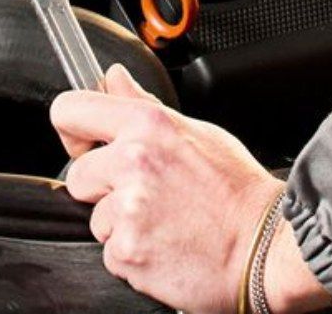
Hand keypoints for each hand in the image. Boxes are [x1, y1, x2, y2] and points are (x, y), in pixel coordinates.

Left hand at [51, 65, 330, 313]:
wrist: (261, 245)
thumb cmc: (234, 189)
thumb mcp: (193, 130)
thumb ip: (142, 104)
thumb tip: (114, 78)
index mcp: (147, 124)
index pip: (70, 110)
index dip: (74, 128)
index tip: (86, 141)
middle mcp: (133, 161)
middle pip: (77, 174)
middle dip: (103, 186)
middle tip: (144, 191)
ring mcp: (128, 208)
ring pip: (96, 218)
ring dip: (120, 223)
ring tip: (162, 219)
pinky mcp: (127, 251)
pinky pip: (110, 252)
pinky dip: (132, 253)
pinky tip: (163, 242)